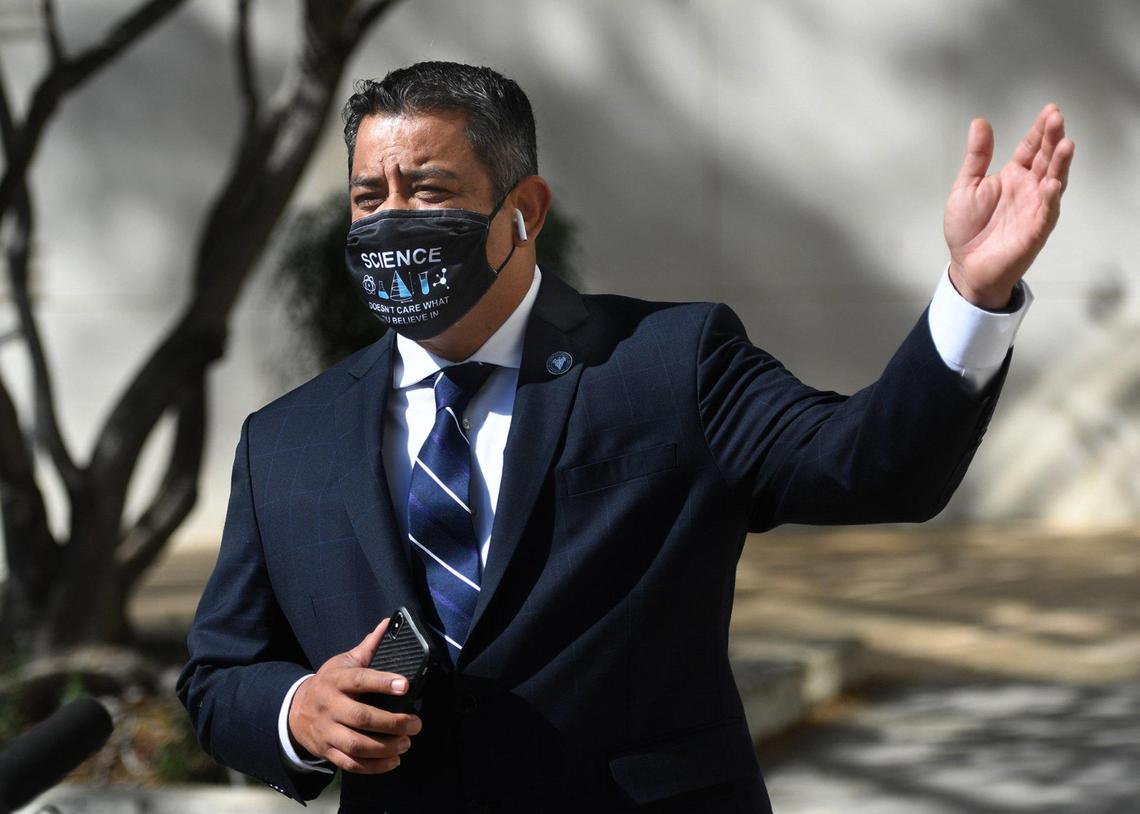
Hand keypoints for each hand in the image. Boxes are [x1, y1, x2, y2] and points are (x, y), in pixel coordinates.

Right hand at [287, 618, 421, 773]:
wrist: (295, 710)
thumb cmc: (329, 683)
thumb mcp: (344, 662)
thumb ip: (368, 647)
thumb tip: (387, 623)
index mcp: (336, 680)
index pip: (359, 679)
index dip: (382, 682)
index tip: (405, 685)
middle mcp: (330, 706)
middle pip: (361, 717)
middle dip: (392, 722)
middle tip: (415, 723)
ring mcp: (327, 731)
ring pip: (356, 744)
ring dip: (385, 747)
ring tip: (407, 743)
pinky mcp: (327, 751)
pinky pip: (351, 763)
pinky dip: (374, 766)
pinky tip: (393, 761)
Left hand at [944, 104, 1073, 308]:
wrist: (967, 265)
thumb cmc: (968, 229)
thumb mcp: (966, 187)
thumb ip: (977, 157)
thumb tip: (980, 123)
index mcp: (1013, 176)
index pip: (1031, 148)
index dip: (1039, 131)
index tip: (1050, 110)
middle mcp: (1029, 189)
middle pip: (1046, 159)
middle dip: (1052, 139)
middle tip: (1057, 119)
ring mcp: (1035, 208)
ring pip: (1053, 181)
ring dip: (1060, 164)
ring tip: (1065, 144)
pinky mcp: (1035, 230)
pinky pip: (1046, 212)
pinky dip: (1050, 198)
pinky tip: (1052, 183)